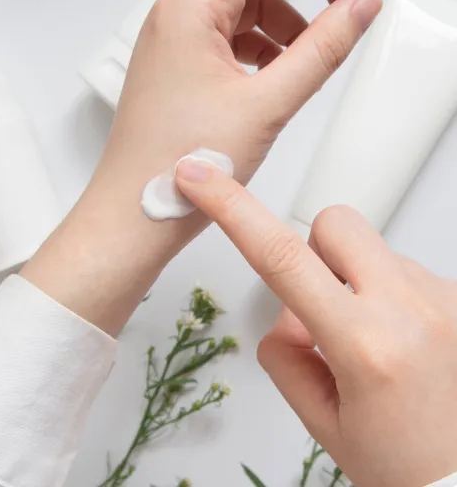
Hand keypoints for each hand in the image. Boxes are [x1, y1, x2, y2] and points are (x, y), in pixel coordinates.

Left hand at [23, 0, 380, 334]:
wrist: (134, 216)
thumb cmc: (179, 166)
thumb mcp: (266, 105)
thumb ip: (322, 50)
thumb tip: (359, 7)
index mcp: (189, 7)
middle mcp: (178, 14)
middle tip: (353, 6)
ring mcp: (178, 40)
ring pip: (248, 5)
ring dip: (290, 21)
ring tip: (314, 58)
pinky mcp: (183, 65)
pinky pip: (234, 36)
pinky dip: (268, 47)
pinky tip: (283, 74)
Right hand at [176, 163, 456, 486]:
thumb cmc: (404, 465)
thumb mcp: (321, 419)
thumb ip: (285, 352)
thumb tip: (291, 309)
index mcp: (365, 346)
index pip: (281, 258)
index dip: (233, 209)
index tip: (201, 176)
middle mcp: (411, 310)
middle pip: (334, 223)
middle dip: (313, 251)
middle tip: (325, 307)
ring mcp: (442, 297)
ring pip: (371, 250)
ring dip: (357, 282)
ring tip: (376, 344)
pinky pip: (402, 269)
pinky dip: (388, 294)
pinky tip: (403, 342)